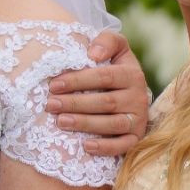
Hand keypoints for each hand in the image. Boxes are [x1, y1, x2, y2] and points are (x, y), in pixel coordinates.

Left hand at [46, 32, 151, 155]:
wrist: (131, 92)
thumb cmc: (114, 67)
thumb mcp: (116, 49)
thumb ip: (107, 41)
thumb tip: (93, 54)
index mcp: (132, 74)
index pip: (104, 76)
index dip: (78, 80)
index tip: (54, 84)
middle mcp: (139, 97)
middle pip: (105, 101)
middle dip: (75, 103)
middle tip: (51, 104)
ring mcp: (138, 119)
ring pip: (112, 124)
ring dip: (85, 123)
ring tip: (60, 122)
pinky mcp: (136, 137)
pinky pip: (124, 145)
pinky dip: (106, 147)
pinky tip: (86, 146)